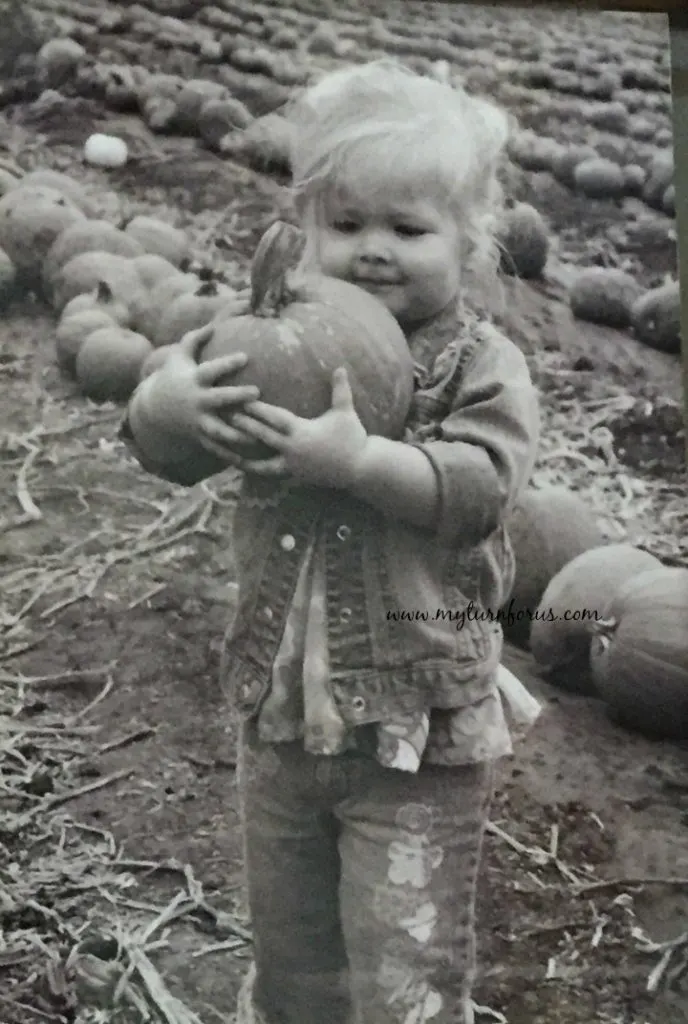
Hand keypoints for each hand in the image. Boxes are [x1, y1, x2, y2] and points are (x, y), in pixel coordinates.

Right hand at [142, 321, 261, 468]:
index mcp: (194, 381)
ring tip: (258, 434)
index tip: (245, 357)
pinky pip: (217, 449)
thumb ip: (194, 339)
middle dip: (236, 397)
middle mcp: (197, 402)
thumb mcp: (179, 357)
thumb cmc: (174, 377)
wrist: (155, 410)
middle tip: (257, 392)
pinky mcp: (201, 438)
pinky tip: (250, 458)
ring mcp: (198, 422)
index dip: (227, 364)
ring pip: (219, 431)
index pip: (211, 370)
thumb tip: (213, 325)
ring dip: (237, 434)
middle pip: (217, 400)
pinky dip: (232, 455)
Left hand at [228, 367, 369, 486]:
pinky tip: (245, 470)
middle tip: (227, 417)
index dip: (259, 409)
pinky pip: (272, 474)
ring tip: (228, 452)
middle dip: (246, 427)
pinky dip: (257, 472)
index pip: (276, 418)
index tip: (243, 400)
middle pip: (264, 437)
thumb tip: (339, 367)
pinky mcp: (295, 476)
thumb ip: (340, 389)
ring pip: (263, 463)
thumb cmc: (353, 437)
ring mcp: (293, 466)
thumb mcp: (346, 412)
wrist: (360, 468)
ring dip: (245, 457)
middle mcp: (294, 449)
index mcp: (303, 431)